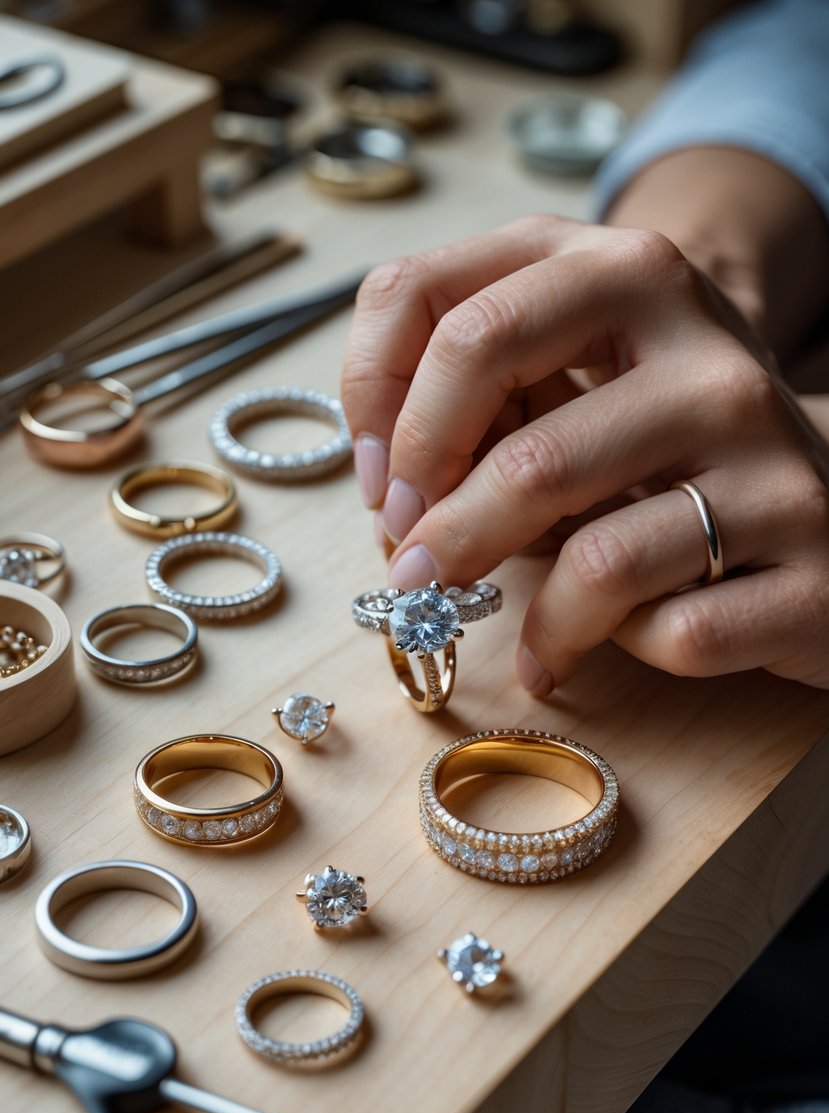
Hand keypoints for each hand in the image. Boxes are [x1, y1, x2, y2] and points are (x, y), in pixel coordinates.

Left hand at [341, 215, 828, 690]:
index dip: (376, 401)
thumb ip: (488, 391)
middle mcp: (705, 344)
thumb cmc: (673, 453)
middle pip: (517, 430)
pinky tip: (600, 640)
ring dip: (515, 606)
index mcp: (624, 272)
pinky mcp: (808, 553)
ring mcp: (765, 451)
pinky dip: (609, 645)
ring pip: (593, 552)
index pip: (444, 302)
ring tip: (481, 618)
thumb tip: (388, 478)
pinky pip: (669, 627)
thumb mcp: (582, 386)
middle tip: (411, 565)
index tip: (379, 479)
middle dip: (433, 514)